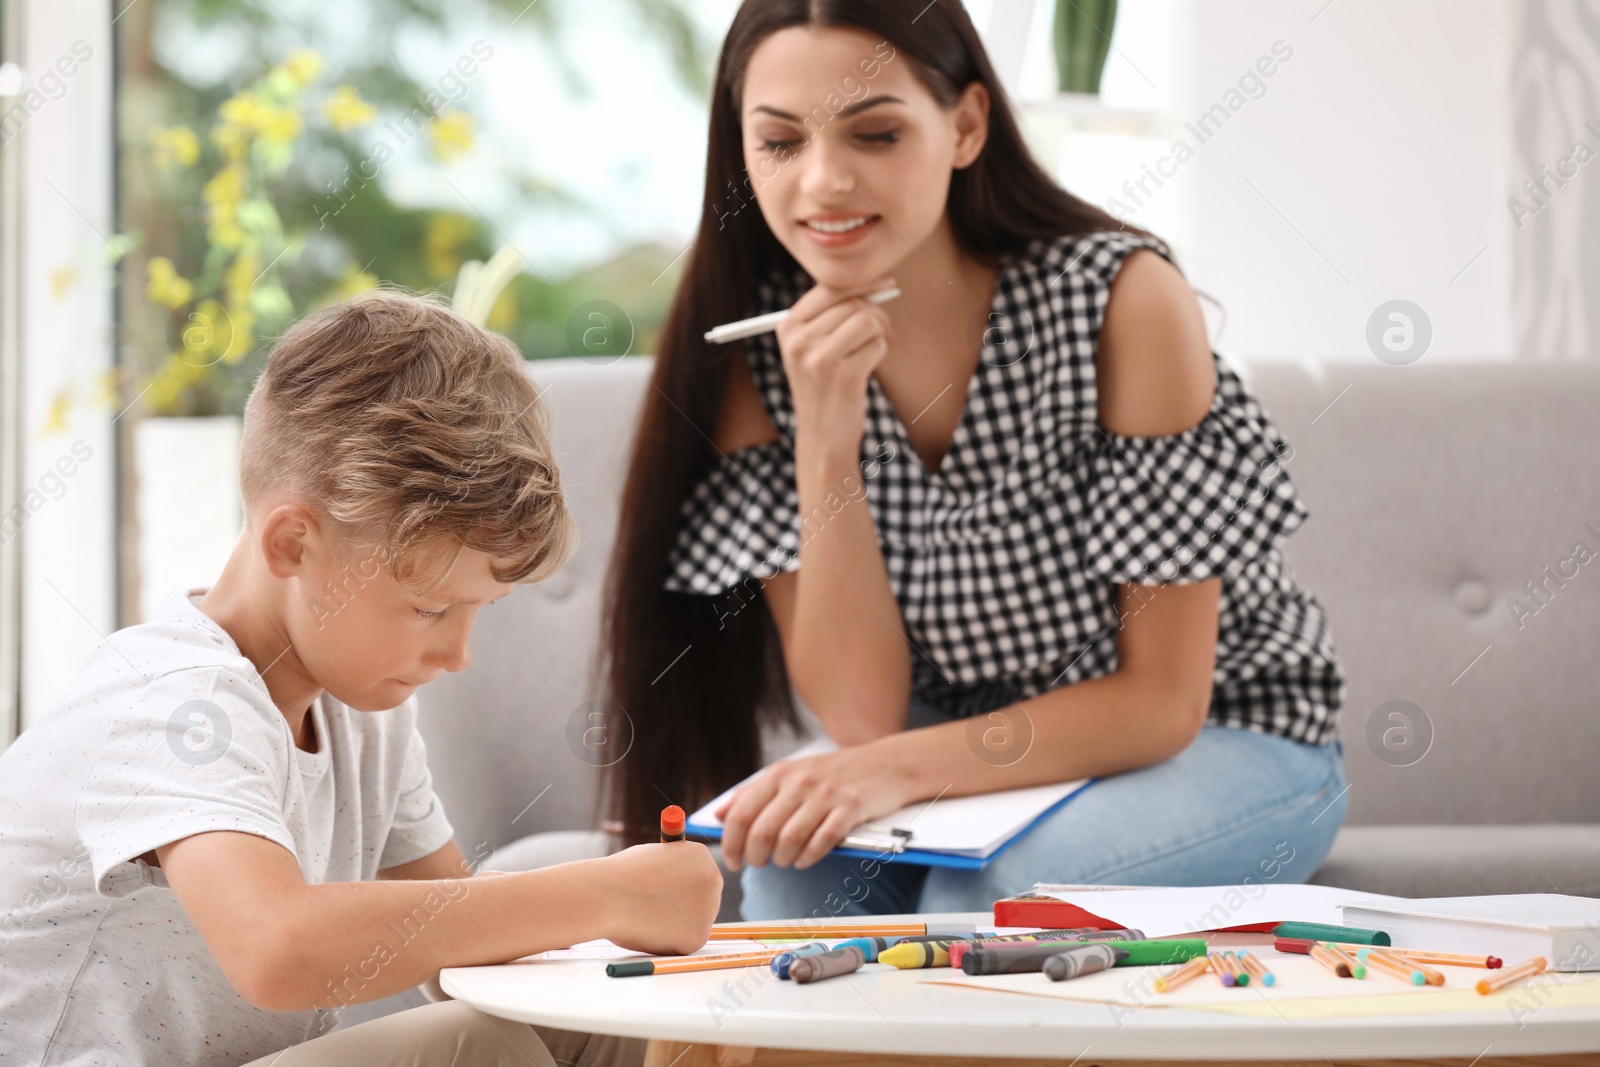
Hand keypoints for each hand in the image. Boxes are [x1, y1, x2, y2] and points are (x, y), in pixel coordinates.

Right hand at [594, 842, 722, 955]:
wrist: (608, 896)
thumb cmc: (622, 875)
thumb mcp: (655, 858)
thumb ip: (673, 870)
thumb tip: (678, 883)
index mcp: (701, 856)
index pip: (701, 875)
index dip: (683, 887)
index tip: (668, 894)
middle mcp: (713, 881)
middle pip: (706, 900)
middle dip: (687, 908)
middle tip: (660, 912)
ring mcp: (708, 910)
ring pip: (694, 923)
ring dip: (676, 925)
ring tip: (646, 917)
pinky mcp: (697, 938)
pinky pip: (685, 943)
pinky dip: (668, 942)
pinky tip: (650, 930)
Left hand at [715, 743, 910, 870]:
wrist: (885, 763)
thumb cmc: (832, 773)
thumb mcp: (789, 773)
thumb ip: (753, 793)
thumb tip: (718, 816)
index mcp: (779, 774)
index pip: (741, 813)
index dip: (731, 843)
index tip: (733, 860)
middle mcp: (799, 782)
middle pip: (763, 831)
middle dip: (756, 857)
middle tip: (759, 864)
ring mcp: (826, 795)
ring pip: (790, 840)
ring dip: (782, 859)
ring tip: (784, 861)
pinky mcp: (850, 808)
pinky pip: (822, 842)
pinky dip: (809, 857)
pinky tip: (805, 860)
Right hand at [773, 276, 896, 459]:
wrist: (822, 435)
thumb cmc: (824, 386)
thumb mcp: (812, 348)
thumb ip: (833, 314)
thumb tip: (877, 284)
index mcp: (788, 327)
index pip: (829, 288)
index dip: (863, 282)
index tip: (886, 284)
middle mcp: (799, 341)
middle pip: (853, 303)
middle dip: (876, 313)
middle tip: (882, 331)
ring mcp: (819, 359)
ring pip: (867, 321)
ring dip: (879, 335)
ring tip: (871, 351)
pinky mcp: (844, 376)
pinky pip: (877, 345)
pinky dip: (880, 353)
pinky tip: (867, 368)